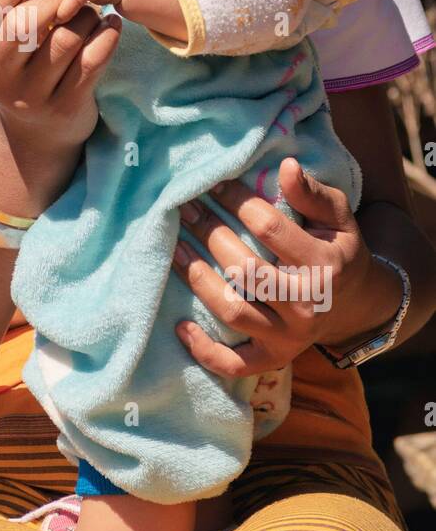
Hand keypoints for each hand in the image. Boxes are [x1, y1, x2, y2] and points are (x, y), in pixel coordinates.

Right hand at [0, 0, 122, 153]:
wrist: (36, 132)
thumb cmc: (20, 67)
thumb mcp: (0, 40)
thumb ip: (12, 3)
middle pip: (26, 23)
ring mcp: (29, 96)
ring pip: (65, 39)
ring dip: (86, 16)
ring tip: (90, 12)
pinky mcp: (64, 107)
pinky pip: (92, 61)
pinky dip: (108, 36)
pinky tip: (112, 26)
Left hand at [170, 157, 395, 376]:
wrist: (357, 306)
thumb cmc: (337, 251)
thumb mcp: (338, 219)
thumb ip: (312, 194)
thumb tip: (284, 166)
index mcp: (325, 266)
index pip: (270, 229)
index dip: (237, 202)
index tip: (214, 184)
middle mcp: (306, 305)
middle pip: (245, 269)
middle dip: (209, 233)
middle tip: (185, 208)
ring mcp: (288, 337)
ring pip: (233, 311)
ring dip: (197, 279)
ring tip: (174, 247)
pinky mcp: (274, 359)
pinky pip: (234, 364)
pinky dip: (204, 351)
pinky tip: (179, 325)